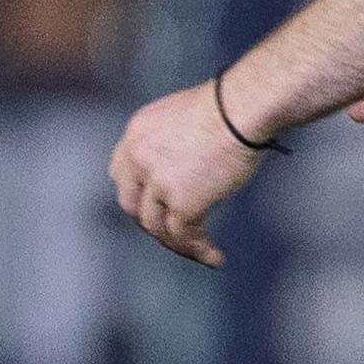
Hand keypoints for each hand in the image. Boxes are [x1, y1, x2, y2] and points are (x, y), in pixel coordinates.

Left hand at [108, 81, 266, 267]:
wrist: (242, 108)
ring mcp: (158, 182)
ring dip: (178, 244)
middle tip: (176, 233)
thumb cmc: (229, 107)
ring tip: (200, 251)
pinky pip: (184, 237)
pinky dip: (199, 250)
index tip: (155, 206)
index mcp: (136, 134)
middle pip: (133, 205)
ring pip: (157, 227)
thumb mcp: (183, 117)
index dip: (136, 194)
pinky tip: (214, 257)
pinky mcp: (182, 202)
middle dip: (153, 222)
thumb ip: (171, 142)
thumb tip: (183, 168)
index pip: (121, 174)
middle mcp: (138, 158)